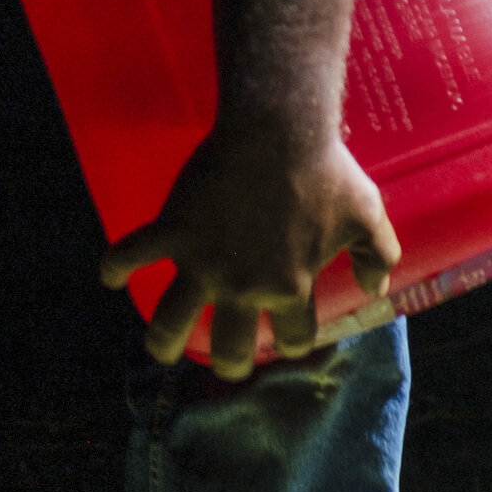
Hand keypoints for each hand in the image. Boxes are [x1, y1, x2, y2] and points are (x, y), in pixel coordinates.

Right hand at [98, 114, 400, 380]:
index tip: (288, 338)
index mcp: (290, 287)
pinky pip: (129, 257)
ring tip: (162, 347)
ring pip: (170, 323)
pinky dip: (115, 269)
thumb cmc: (328, 172)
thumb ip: (378, 254)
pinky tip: (112, 276)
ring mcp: (202, 262)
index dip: (292, 341)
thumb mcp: (367, 215)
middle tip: (227, 359)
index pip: (292, 337)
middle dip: (229, 361)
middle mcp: (242, 286)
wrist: (280, 131)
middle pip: (229, 347)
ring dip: (163, 341)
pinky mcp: (172, 231)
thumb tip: (378, 286)